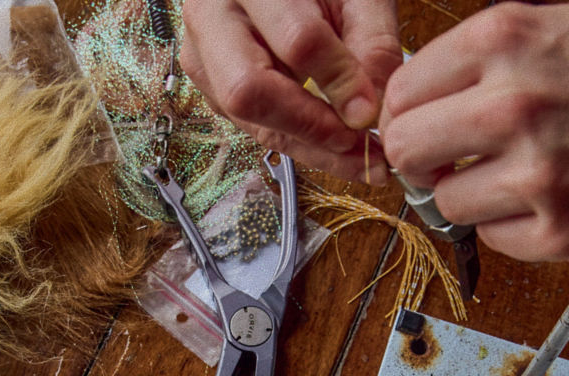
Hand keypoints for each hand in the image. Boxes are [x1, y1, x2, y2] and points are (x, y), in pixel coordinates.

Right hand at [181, 0, 400, 182]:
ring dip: (309, 147)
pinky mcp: (214, 90)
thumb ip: (370, 41)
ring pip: (250, 121)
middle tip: (356, 144)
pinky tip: (334, 147)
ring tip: (356, 157)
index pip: (296, 42)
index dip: (338, 82)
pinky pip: (256, 130)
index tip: (370, 109)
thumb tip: (369, 110)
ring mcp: (204, 59)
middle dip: (309, 126)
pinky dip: (300, 143)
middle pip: (248, 92)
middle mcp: (211, 20)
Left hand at [379, 2, 568, 261]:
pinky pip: (487, 236)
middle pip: (405, 150)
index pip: (400, 95)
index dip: (405, 115)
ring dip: (468, 192)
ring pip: (442, 200)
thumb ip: (469, 66)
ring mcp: (538, 171)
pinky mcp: (555, 228)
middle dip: (421, 156)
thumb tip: (399, 109)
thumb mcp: (538, 36)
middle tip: (448, 156)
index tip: (422, 124)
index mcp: (504, 41)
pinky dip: (505, 224)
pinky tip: (539, 198)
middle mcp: (515, 105)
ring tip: (512, 172)